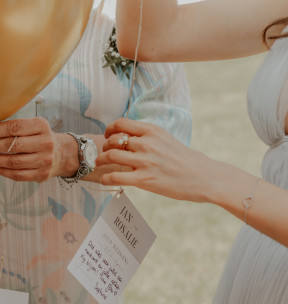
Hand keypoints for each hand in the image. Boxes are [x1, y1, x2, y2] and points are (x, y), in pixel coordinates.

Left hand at [0, 117, 77, 181]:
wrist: (61, 154)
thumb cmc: (38, 138)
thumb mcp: (31, 126)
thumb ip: (12, 127)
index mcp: (41, 125)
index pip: (13, 127)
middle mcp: (45, 142)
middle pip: (12, 145)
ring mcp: (45, 160)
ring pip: (13, 162)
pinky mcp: (41, 175)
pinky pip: (17, 175)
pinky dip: (1, 171)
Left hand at [97, 118, 213, 202]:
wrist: (203, 176)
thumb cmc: (185, 159)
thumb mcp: (165, 139)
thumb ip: (148, 137)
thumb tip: (130, 138)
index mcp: (152, 131)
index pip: (121, 123)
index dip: (109, 129)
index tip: (107, 135)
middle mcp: (146, 143)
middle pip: (113, 140)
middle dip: (105, 147)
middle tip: (105, 153)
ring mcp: (144, 161)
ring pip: (111, 156)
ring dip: (101, 160)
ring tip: (99, 164)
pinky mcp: (144, 179)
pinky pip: (116, 176)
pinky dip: (105, 178)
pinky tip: (104, 179)